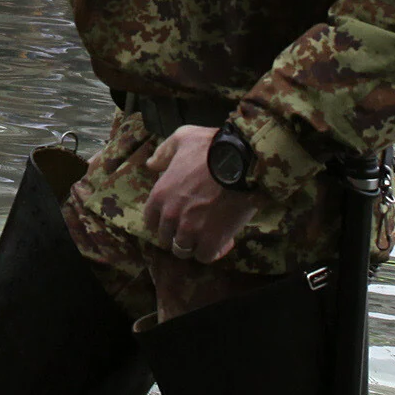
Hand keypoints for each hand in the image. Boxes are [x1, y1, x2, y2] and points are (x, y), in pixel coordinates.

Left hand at [141, 124, 260, 264]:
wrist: (243, 161)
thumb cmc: (212, 147)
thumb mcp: (183, 138)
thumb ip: (164, 152)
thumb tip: (151, 164)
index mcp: (160, 194)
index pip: (150, 220)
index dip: (163, 221)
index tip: (176, 217)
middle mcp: (170, 215)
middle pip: (166, 238)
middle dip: (178, 233)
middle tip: (194, 226)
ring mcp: (190, 230)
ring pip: (183, 250)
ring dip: (194, 244)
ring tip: (207, 235)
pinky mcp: (211, 240)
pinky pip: (205, 256)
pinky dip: (212, 251)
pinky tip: (222, 241)